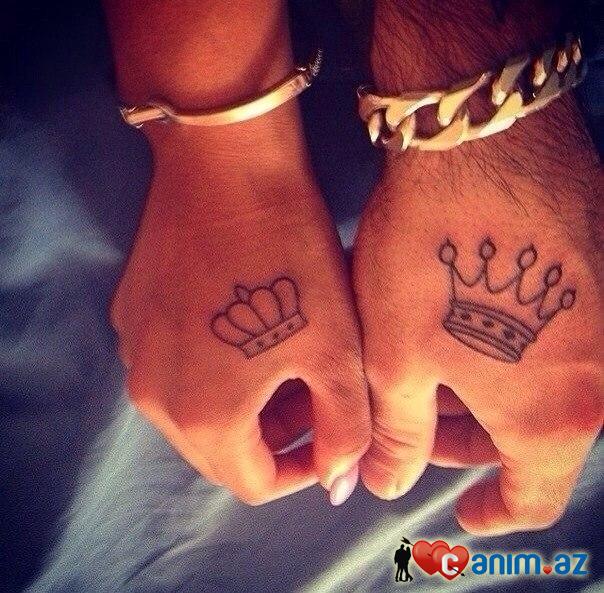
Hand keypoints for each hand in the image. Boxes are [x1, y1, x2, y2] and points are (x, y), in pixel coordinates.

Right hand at [106, 0, 369, 504]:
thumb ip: (345, 431)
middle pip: (222, 451)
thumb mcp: (337, 351)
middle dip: (274, 438)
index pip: (255, 484)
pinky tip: (243, 331)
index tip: (333, 441)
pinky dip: (212, 371)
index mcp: (204, 417)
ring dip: (244, 406)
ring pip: (197, 411)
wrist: (225, 167)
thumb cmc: (290, 258)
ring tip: (286, 365)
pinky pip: (176, 368)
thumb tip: (337, 482)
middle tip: (316, 399)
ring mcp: (134, 354)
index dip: (303, 472)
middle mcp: (154, 397)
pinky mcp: (130, 316)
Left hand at [354, 0, 602, 533]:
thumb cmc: (434, 257)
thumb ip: (397, 435)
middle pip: (533, 439)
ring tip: (430, 374)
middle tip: (418, 426)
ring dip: (486, 395)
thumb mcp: (397, 360)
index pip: (534, 497)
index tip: (466, 514)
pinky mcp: (596, 274)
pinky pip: (553, 339)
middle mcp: (598, 376)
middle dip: (471, 442)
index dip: (495, 512)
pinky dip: (509, 352)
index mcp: (555, 416)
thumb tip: (384, 482)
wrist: (480, 145)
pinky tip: (463, 328)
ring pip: (540, 388)